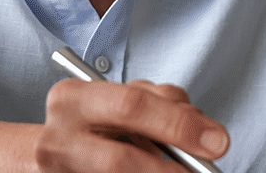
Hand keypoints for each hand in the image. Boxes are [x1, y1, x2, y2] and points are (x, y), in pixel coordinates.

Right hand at [35, 78, 228, 171]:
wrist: (48, 153)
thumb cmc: (96, 121)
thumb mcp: (121, 99)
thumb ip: (159, 104)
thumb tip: (206, 135)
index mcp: (72, 99)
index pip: (131, 107)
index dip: (178, 125)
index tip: (218, 141)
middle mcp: (57, 139)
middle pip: (121, 160)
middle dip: (172, 167)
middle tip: (206, 169)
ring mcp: (60, 172)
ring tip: (182, 171)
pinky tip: (161, 172)